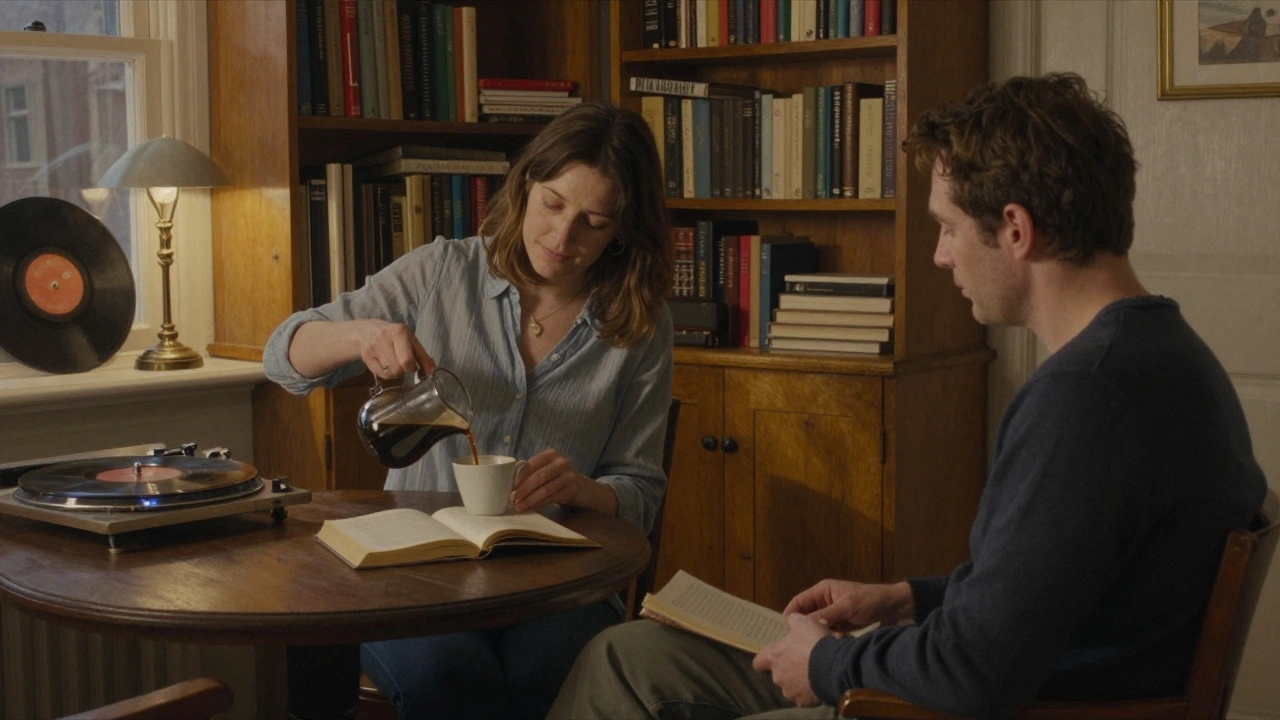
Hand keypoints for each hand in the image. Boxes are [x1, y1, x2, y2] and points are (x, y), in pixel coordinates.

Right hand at [357, 320, 434, 379]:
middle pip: (398, 368)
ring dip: (395, 372)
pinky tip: (386, 365)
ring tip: (394, 364)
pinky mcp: (365, 356)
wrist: (368, 330)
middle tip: (403, 365)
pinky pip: (380, 374)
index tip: (413, 365)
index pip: (407, 360)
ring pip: (389, 372)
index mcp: (399, 332)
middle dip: (403, 370)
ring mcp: (373, 347)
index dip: (412, 367)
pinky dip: (386, 374)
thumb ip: (423, 356)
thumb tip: (432, 371)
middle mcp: (384, 338)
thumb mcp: (411, 341)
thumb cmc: (395, 337)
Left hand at [510, 449, 591, 512]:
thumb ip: (532, 472)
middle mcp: (561, 463)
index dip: (520, 476)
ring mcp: (568, 477)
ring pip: (544, 490)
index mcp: (551, 454)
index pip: (532, 464)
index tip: (510, 487)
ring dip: (529, 500)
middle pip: (538, 477)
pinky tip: (530, 509)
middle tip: (513, 499)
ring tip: (519, 507)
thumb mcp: (547, 469)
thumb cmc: (557, 477)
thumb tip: (511, 485)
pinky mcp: (571, 490)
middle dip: (523, 489)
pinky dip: (538, 505)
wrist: (582, 487)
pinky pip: (551, 499)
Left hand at [752, 613, 826, 706]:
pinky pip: (804, 696)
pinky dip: (810, 691)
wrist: (832, 667)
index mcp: (774, 657)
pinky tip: (820, 681)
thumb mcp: (802, 622)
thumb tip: (790, 620)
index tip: (776, 656)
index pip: (759, 662)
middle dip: (789, 668)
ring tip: (815, 671)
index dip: (766, 659)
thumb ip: (792, 620)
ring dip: (800, 680)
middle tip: (804, 660)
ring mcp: (789, 691)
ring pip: (791, 686)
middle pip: (778, 674)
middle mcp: (777, 676)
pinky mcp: (802, 702)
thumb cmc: (813, 643)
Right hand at [783, 579, 912, 632]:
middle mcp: (824, 602)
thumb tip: (804, 625)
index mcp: (822, 591)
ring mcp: (832, 614)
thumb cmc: (870, 601)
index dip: (791, 615)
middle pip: (805, 616)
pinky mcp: (841, 625)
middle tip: (802, 643)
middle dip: (804, 628)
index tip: (787, 631)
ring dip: (817, 635)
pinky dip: (828, 639)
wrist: (894, 608)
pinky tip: (832, 645)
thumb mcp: (847, 606)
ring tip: (819, 644)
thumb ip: (826, 615)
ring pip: (816, 627)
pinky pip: (828, 633)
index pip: (798, 602)